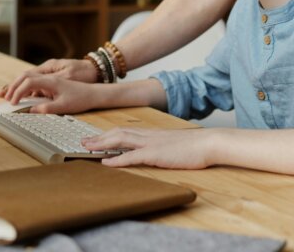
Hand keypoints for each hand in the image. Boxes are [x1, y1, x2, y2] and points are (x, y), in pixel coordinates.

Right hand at [7, 74, 100, 113]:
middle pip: (25, 76)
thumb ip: (47, 108)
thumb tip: (31, 111)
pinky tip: (20, 95)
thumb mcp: (64, 106)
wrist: (94, 93)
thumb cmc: (81, 98)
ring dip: (17, 86)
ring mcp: (50, 77)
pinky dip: (24, 88)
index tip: (12, 103)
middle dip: (12, 86)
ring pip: (29, 78)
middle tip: (1, 96)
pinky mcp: (51, 82)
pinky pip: (34, 82)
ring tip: (5, 95)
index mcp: (51, 79)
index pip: (29, 81)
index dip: (18, 91)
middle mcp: (49, 75)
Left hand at [83, 127, 216, 169]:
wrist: (209, 143)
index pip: (126, 130)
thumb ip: (164, 146)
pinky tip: (106, 163)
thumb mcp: (176, 144)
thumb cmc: (197, 146)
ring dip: (102, 144)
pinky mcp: (156, 154)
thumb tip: (158, 151)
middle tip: (84, 142)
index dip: (109, 134)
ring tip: (88, 148)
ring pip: (120, 140)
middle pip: (118, 133)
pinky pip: (132, 156)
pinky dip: (117, 159)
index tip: (97, 137)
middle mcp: (149, 135)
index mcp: (153, 134)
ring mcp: (151, 143)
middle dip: (99, 137)